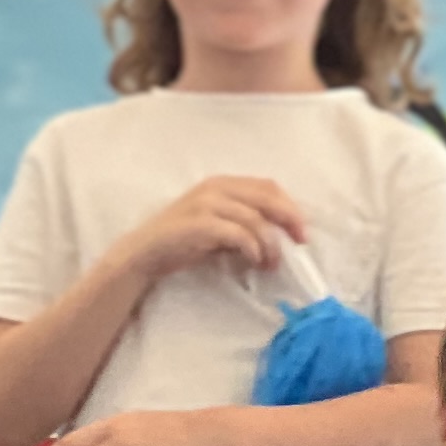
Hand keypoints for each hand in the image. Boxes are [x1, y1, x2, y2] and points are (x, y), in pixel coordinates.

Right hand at [122, 178, 305, 287]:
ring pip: (255, 217)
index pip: (267, 186)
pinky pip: (238, 233)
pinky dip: (252, 247)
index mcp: (222, 183)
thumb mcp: (219, 227)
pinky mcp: (199, 224)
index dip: (290, 206)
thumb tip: (279, 236)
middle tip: (299, 243)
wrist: (145, 253)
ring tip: (272, 262)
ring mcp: (206, 203)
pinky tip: (255, 260)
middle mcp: (215, 187)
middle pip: (267, 197)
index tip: (300, 231)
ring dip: (270, 243)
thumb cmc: (184, 242)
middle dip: (289, 220)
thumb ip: (244, 224)